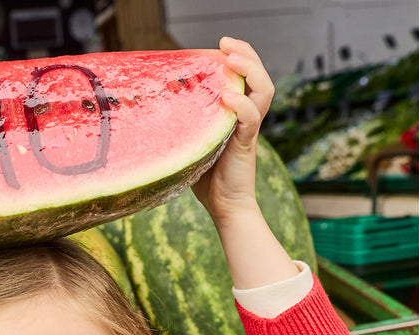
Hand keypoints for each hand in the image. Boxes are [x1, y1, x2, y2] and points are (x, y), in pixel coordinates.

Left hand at [192, 38, 274, 225]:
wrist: (224, 207)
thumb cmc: (207, 179)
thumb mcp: (192, 144)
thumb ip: (185, 125)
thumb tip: (155, 108)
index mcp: (236, 113)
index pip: (245, 76)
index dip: (236, 57)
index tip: (218, 46)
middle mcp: (246, 117)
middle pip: (258, 75)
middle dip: (245, 53)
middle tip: (225, 42)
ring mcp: (248, 129)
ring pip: (263, 90)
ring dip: (249, 69)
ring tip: (231, 59)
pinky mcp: (246, 144)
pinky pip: (251, 119)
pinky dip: (242, 104)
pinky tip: (227, 97)